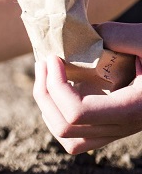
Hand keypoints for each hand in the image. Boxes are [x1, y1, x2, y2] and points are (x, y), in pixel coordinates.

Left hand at [33, 22, 141, 154]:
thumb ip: (122, 36)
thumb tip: (85, 34)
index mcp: (131, 109)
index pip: (76, 113)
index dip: (55, 88)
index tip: (52, 59)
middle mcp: (122, 127)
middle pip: (64, 128)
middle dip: (44, 94)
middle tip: (43, 63)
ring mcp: (116, 132)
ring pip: (67, 139)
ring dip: (48, 108)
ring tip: (46, 76)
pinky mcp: (112, 130)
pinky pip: (76, 138)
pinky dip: (59, 117)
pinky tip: (59, 90)